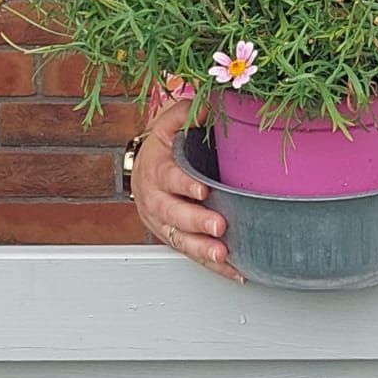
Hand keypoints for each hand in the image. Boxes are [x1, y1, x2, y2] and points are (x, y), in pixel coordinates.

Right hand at [130, 99, 242, 282]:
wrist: (144, 169)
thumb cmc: (164, 147)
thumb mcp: (171, 123)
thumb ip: (187, 114)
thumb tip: (208, 107)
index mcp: (157, 169)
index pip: (168, 177)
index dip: (184, 185)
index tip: (202, 190)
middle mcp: (156, 199)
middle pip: (173, 214)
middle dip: (196, 222)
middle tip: (219, 227)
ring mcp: (164, 222)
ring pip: (179, 239)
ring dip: (202, 249)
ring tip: (222, 255)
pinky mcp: (175, 237)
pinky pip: (193, 254)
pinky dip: (213, 266)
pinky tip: (233, 270)